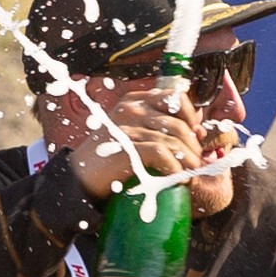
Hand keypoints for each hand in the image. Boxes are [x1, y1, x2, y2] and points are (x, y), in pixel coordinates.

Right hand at [45, 77, 204, 197]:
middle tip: (196, 163)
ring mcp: (127, 126)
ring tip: (190, 175)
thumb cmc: (109, 159)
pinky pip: (162, 153)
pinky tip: (178, 179)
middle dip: (193, 146)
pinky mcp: (126, 147)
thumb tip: (197, 129)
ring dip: (189, 160)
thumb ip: (158, 127)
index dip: (191, 117)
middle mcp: (131, 109)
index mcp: (134, 101)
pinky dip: (175, 168)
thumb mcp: (132, 134)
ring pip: (174, 139)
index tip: (195, 136)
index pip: (175, 97)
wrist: (78, 178)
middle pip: (178, 122)